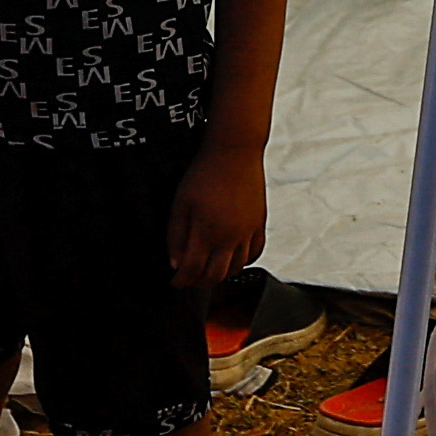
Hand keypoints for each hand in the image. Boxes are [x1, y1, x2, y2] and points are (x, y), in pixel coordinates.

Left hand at [167, 137, 266, 288]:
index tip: (175, 282)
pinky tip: (232, 258)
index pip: (193, 270)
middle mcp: (230, 237)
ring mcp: (248, 232)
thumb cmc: (204, 173)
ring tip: (209, 269)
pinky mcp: (259, 224)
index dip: (181, 281)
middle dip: (199, 283)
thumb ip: (176, 235)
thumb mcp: (181, 203)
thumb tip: (176, 263)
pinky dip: (243, 262)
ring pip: (236, 269)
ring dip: (220, 275)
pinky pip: (255, 254)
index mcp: (207, 232)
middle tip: (190, 279)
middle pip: (215, 276)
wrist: (235, 152)